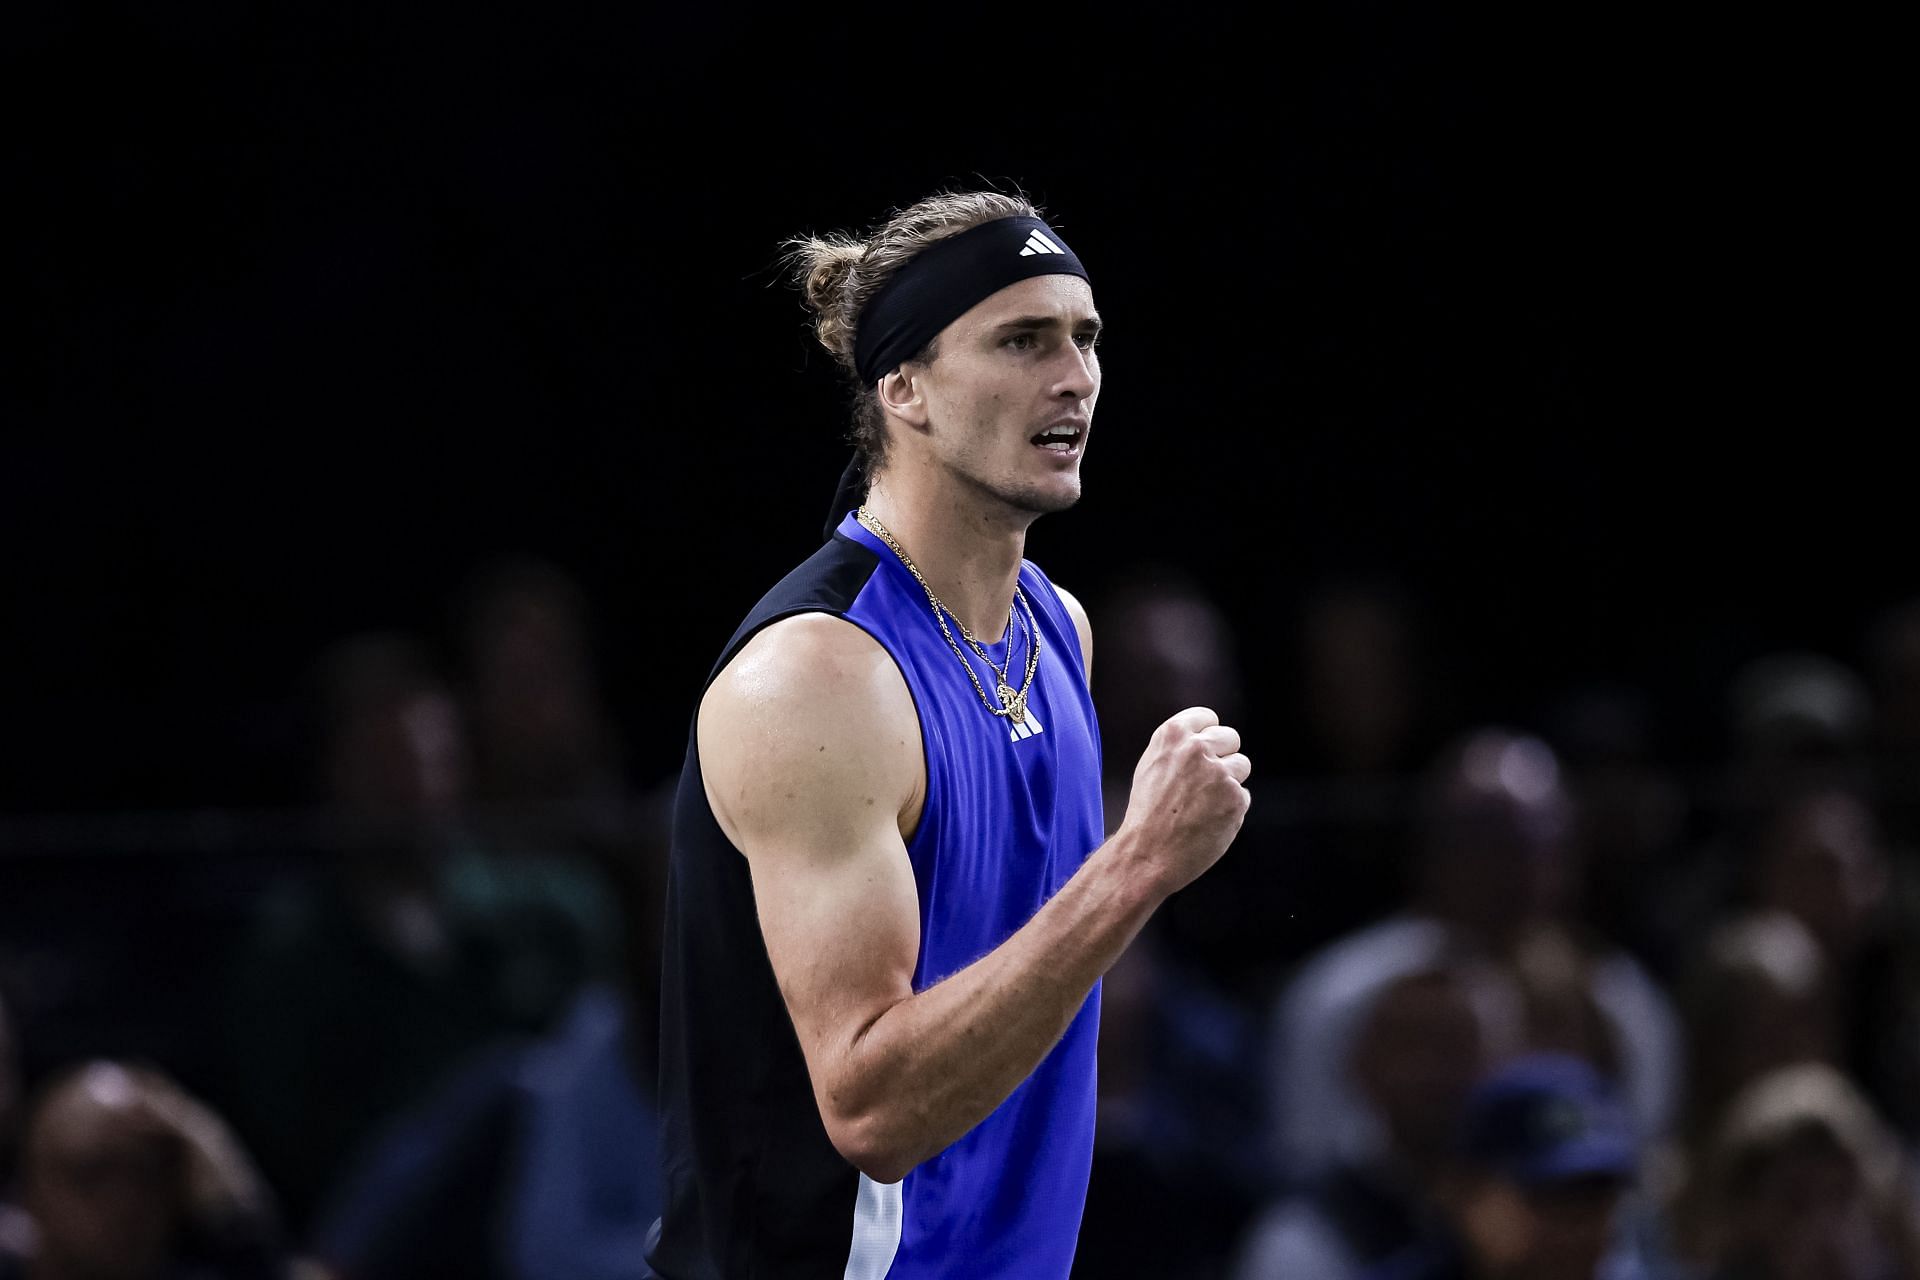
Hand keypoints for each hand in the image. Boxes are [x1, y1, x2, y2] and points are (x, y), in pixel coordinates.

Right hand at [1116, 707, 1249, 897]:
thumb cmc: (1147, 813)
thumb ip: (1179, 747)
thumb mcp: (1152, 766)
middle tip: (1206, 781)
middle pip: (1231, 738)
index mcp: (1173, 735)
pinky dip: (1230, 809)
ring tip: (1204, 804)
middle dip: (1224, 756)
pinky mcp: (1236, 798)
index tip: (1205, 750)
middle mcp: (1198, 748)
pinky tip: (1208, 821)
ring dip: (1229, 782)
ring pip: (1241, 765)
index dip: (1208, 735)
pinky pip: (1243, 796)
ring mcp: (1219, 773)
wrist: (1148, 853)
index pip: (1208, 717)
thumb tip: (1207, 739)